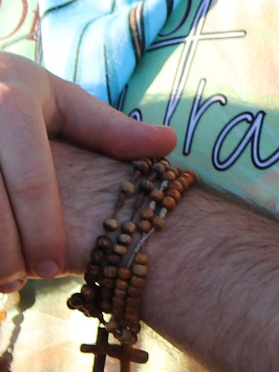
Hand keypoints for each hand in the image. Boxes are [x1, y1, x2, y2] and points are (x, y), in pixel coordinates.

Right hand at [0, 52, 176, 285]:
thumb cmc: (10, 89)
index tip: (56, 266)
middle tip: (24, 282)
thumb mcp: (57, 98)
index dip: (43, 229)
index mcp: (11, 107)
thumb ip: (107, 128)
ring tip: (1, 279)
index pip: (31, 181)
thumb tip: (169, 145)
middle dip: (6, 253)